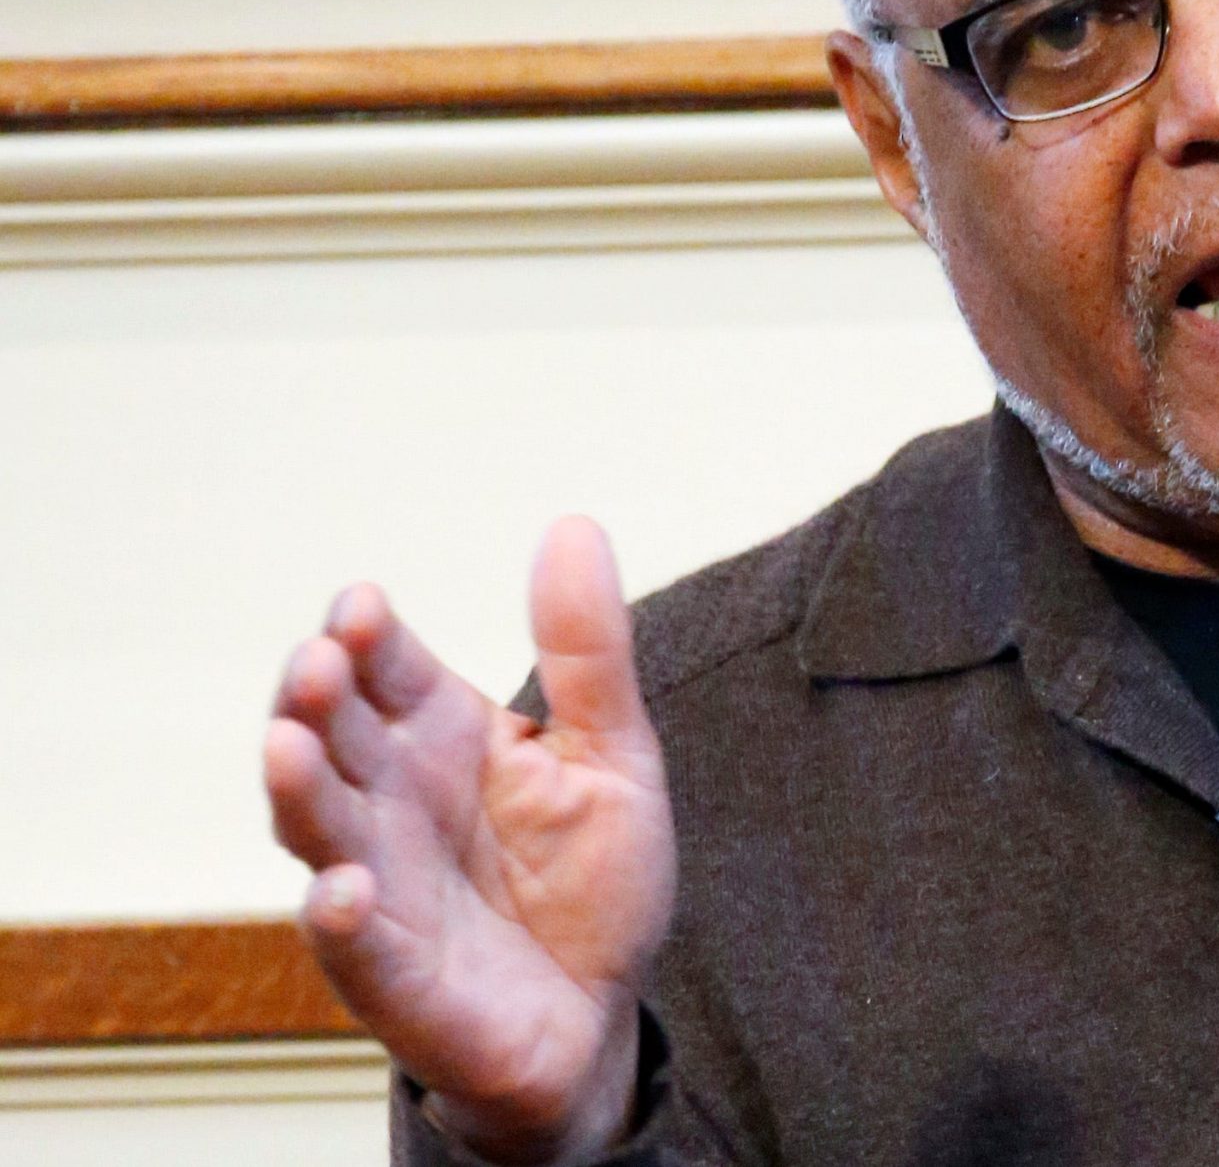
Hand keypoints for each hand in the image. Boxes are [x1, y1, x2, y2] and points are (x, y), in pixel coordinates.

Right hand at [262, 518, 676, 1164]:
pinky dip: (341, 916)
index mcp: (441, 735)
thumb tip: (573, 525)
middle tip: (320, 662)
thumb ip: (587, 651)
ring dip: (298, 787)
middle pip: (333, 735)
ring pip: (318, 827)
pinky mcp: (392, 972)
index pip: (386, 669)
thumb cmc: (590, 878)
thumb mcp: (612, 752)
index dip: (367, 636)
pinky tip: (345, 888)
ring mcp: (382, 883)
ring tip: (290, 743)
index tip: (365, 605)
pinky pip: (353, 944)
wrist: (600, 1009)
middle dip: (316, 698)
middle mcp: (392, 800)